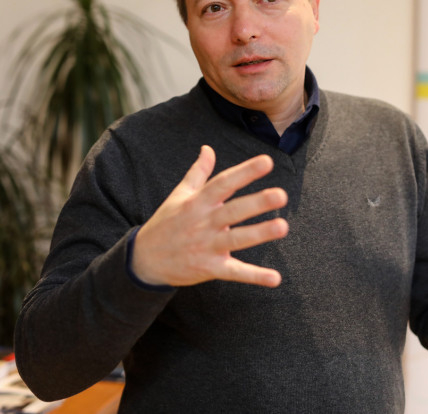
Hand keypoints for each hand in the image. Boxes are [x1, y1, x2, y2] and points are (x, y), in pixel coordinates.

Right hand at [132, 145, 288, 286]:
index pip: (224, 183)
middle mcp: (204, 222)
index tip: (267, 161)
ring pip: (237, 239)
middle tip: (281, 195)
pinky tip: (275, 278)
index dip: (245, 172)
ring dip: (259, 234)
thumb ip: (198, 172)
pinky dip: (254, 276)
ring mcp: (207, 246)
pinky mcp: (209, 268)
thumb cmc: (166, 223)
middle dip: (257, 203)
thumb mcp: (178, 195)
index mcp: (198, 202)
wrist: (143, 259)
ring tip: (283, 227)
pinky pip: (234, 272)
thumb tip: (208, 148)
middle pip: (233, 210)